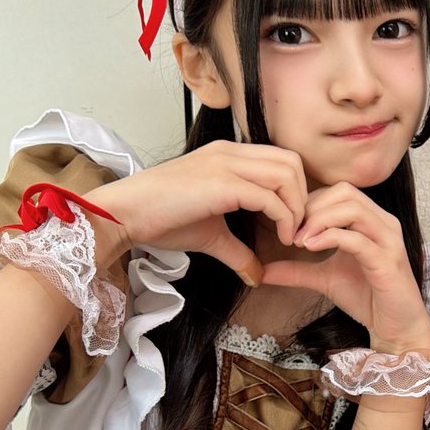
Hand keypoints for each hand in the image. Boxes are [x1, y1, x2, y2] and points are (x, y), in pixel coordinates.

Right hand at [87, 142, 308, 284]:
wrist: (124, 215)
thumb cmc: (159, 220)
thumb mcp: (210, 236)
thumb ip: (238, 251)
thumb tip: (257, 276)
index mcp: (229, 156)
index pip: (282, 161)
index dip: (297, 192)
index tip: (295, 225)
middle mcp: (231, 153)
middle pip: (292, 162)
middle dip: (304, 198)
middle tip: (299, 230)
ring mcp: (226, 164)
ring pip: (288, 174)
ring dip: (298, 208)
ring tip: (291, 236)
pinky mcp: (222, 183)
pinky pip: (271, 197)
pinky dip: (284, 218)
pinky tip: (282, 239)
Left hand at [259, 183, 429, 352]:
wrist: (395, 327)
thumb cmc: (367, 298)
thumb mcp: (324, 279)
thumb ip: (296, 270)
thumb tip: (263, 271)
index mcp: (371, 220)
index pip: (339, 191)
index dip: (310, 202)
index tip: (290, 225)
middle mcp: (383, 223)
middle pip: (345, 191)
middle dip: (312, 207)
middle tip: (292, 230)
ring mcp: (388, 240)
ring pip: (352, 208)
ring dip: (319, 220)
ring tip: (299, 240)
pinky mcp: (387, 260)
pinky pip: (356, 238)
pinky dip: (329, 238)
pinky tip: (311, 248)